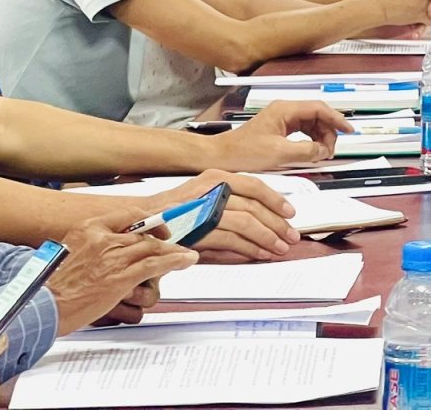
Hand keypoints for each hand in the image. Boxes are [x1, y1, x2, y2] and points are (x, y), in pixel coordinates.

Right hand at [43, 218, 195, 332]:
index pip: (129, 215)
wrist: (43, 306)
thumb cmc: (54, 286)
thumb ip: (94, 245)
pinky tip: (185, 261)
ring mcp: (113, 258)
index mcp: (89, 228)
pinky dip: (174, 260)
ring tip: (185, 255)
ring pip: (152, 247)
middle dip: (162, 240)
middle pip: (143, 234)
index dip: (149, 220)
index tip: (158, 227)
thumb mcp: (71, 252)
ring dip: (173, 251)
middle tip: (173, 246)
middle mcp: (103, 239)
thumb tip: (116, 247)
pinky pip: (155, 264)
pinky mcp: (120, 278)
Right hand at [140, 171, 298, 262]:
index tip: (290, 213)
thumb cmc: (174, 213)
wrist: (140, 221)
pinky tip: (259, 254)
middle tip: (290, 236)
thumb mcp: (205, 198)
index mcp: (216, 177)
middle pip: (254, 206)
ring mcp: (203, 209)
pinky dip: (248, 249)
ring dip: (267, 238)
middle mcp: (211, 189)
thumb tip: (263, 217)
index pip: (254, 185)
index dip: (276, 200)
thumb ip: (231, 203)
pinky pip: (230, 240)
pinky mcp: (196, 229)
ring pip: (246, 223)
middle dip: (277, 224)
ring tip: (278, 248)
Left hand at [212, 100, 352, 167]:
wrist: (221, 157)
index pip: (319, 108)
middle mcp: (284, 111)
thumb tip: (323, 150)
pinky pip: (302, 132)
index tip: (348, 129)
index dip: (336, 119)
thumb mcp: (279, 153)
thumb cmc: (242, 152)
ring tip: (322, 153)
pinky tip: (311, 152)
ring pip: (311, 125)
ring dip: (320, 138)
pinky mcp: (278, 130)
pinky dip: (310, 142)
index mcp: (285, 110)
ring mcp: (281, 120)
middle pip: (317, 116)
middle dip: (328, 132)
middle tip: (331, 149)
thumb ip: (305, 150)